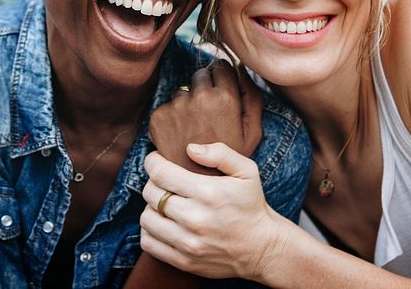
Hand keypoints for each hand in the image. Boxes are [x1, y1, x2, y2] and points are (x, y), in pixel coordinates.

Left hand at [140, 144, 288, 280]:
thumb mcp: (247, 171)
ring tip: (163, 203)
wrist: (263, 248)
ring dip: (151, 207)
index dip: (152, 162)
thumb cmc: (251, 206)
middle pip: (150, 194)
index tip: (157, 160)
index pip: (160, 173)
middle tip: (164, 182)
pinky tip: (163, 224)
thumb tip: (190, 149)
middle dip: (153, 182)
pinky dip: (150, 231)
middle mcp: (195, 218)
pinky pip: (149, 243)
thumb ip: (220, 153)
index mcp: (208, 192)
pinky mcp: (184, 261)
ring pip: (146, 218)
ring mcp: (189, 243)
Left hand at [149, 63, 262, 174]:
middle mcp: (199, 98)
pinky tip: (180, 137)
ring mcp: (176, 107)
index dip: (223, 79)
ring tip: (195, 130)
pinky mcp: (158, 118)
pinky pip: (166, 106)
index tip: (223, 93)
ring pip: (182, 91)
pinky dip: (172, 117)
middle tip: (209, 116)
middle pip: (200, 74)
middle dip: (205, 88)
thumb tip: (241, 67)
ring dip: (187, 103)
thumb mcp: (252, 132)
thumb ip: (252, 97)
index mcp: (225, 98)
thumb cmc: (230, 161)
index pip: (221, 66)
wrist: (201, 188)